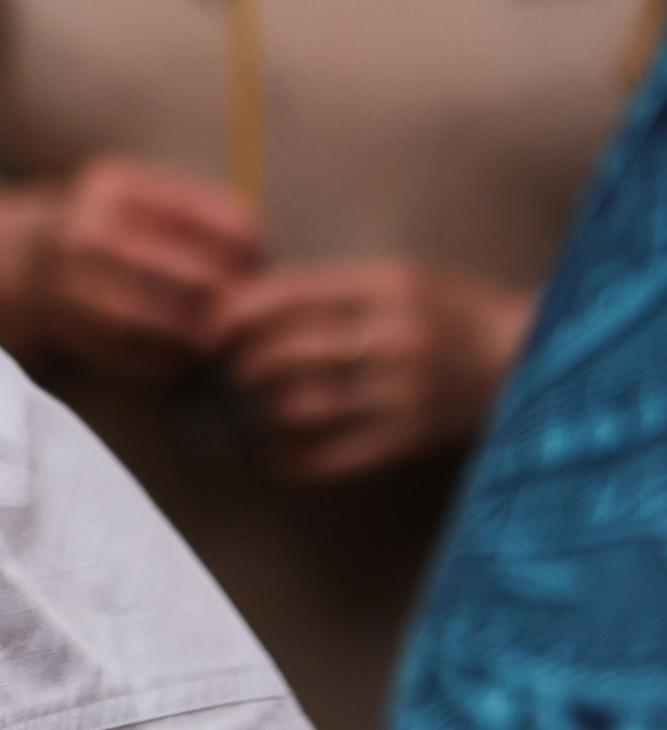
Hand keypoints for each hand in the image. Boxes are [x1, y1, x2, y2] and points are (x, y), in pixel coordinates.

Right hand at [0, 158, 262, 380]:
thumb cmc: (81, 225)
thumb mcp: (121, 194)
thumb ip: (182, 209)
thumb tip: (260, 247)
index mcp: (115, 186)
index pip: (218, 219)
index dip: (251, 246)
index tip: (258, 259)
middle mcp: (92, 232)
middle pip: (201, 277)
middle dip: (231, 298)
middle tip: (243, 307)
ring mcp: (75, 284)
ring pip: (172, 323)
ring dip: (202, 334)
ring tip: (214, 334)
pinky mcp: (66, 329)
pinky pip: (141, 357)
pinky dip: (169, 361)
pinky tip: (176, 355)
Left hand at [210, 259, 532, 481]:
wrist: (528, 358)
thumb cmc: (448, 310)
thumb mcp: (393, 277)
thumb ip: (326, 287)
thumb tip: (239, 300)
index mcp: (384, 285)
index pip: (287, 294)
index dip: (233, 312)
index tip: (205, 327)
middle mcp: (392, 337)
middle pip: (284, 351)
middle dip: (240, 362)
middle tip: (226, 367)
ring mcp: (403, 392)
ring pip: (300, 404)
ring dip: (261, 407)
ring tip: (251, 403)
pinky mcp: (410, 439)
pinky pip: (332, 455)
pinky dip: (291, 456)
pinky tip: (274, 451)